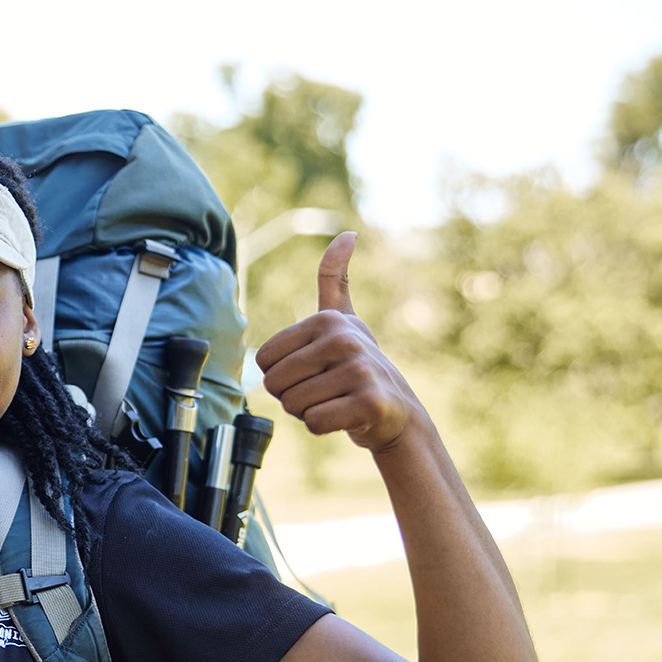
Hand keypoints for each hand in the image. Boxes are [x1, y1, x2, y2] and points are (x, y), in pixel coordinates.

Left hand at [255, 233, 421, 452]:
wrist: (396, 412)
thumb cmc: (358, 366)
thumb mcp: (345, 319)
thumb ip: (335, 279)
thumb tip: (347, 234)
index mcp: (327, 320)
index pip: (264, 361)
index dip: (282, 376)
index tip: (313, 371)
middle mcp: (344, 339)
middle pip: (275, 384)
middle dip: (293, 396)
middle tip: (324, 391)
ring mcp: (360, 370)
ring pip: (294, 405)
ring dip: (309, 412)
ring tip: (337, 401)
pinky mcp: (370, 403)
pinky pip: (315, 423)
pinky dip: (324, 427)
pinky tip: (347, 417)